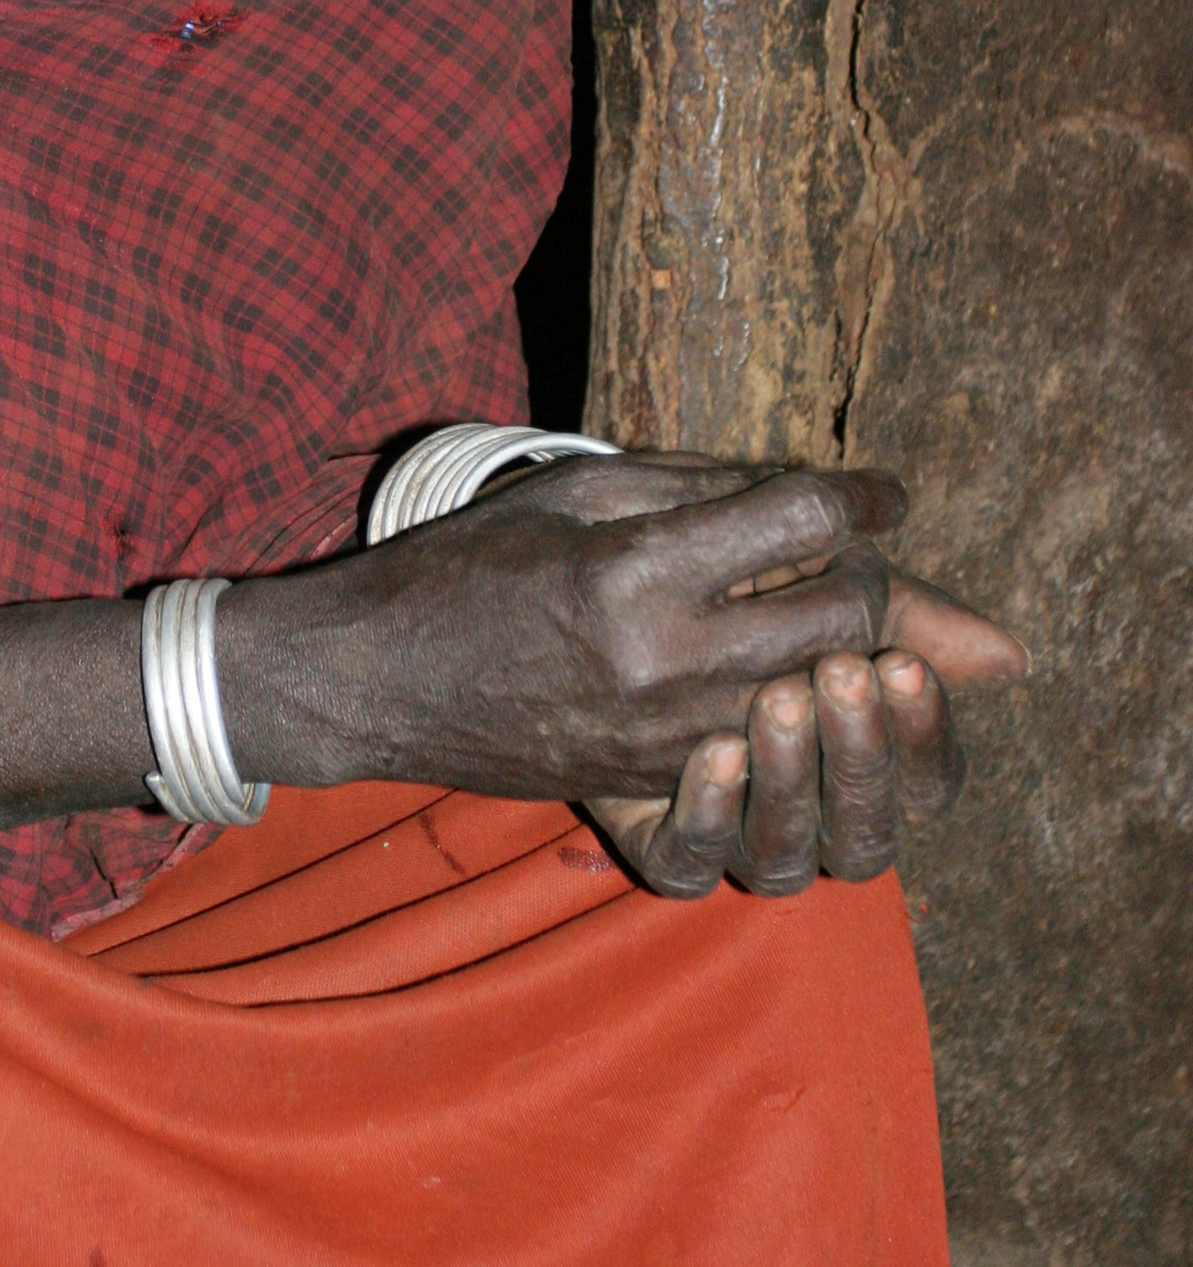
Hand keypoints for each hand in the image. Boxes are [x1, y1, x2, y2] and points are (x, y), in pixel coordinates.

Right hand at [306, 458, 914, 799]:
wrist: (380, 680)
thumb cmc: (471, 564)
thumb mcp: (574, 492)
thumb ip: (699, 486)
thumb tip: (814, 486)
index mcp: (640, 568)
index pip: (807, 520)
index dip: (865, 497)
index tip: (886, 493)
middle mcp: (667, 659)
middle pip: (849, 618)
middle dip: (872, 578)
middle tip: (852, 555)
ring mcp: (666, 734)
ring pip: (822, 691)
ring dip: (843, 649)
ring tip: (814, 608)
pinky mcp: (655, 780)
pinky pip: (768, 740)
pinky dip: (787, 697)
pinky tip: (764, 664)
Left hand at [587, 568, 1027, 898]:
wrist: (581, 612)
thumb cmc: (723, 597)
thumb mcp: (807, 587)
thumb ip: (900, 617)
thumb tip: (1013, 656)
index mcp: (862, 760)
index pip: (927, 780)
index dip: (924, 733)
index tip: (900, 661)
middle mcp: (811, 816)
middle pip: (869, 834)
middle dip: (861, 753)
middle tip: (838, 672)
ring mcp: (734, 840)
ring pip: (787, 859)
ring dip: (790, 781)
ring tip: (773, 698)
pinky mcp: (654, 845)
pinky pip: (689, 867)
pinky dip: (708, 817)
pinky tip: (710, 751)